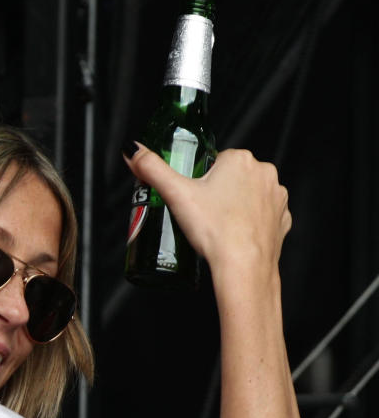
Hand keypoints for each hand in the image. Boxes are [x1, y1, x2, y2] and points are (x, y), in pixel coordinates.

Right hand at [123, 143, 290, 274]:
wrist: (243, 266)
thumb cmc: (215, 231)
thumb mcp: (176, 195)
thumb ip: (153, 169)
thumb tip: (133, 151)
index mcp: (240, 160)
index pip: (216, 161)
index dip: (201, 180)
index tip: (195, 199)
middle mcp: (264, 173)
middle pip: (232, 178)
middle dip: (218, 193)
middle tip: (203, 215)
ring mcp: (277, 197)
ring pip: (249, 196)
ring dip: (235, 208)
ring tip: (218, 228)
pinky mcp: (283, 220)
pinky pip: (263, 217)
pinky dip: (250, 225)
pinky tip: (236, 237)